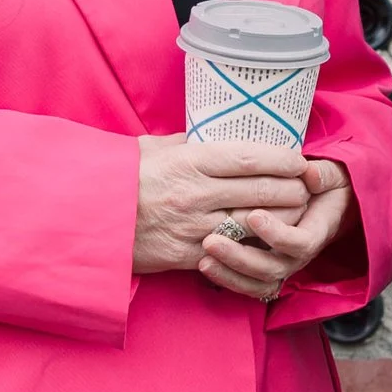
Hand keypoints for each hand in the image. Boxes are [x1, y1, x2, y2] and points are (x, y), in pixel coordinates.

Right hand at [135, 135, 311, 277]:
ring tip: (297, 213)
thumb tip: (213, 135)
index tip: (300, 160)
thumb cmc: (118, 178)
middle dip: (293, 190)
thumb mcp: (150, 149)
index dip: (283, 160)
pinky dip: (253, 245)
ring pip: (254, 224)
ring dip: (282, 220)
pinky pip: (231, 251)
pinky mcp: (186, 255)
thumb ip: (186, 144)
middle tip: (307, 188)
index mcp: (190, 161)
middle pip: (262, 191)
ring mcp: (193, 227)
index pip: (251, 158)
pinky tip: (267, 240)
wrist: (84, 218)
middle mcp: (197, 194)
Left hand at [197, 155, 356, 301]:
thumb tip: (312, 175)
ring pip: (257, 281)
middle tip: (212, 241)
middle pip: (272, 268)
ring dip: (229, 270)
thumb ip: (325, 174)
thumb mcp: (331, 176)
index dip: (277, 234)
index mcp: (316, 232)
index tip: (253, 215)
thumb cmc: (323, 186)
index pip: (300, 243)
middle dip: (241, 257)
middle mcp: (298, 255)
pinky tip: (204, 264)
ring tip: (204, 255)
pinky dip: (226, 278)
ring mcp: (281, 265)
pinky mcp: (265, 270)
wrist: (322, 203)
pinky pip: (248, 285)